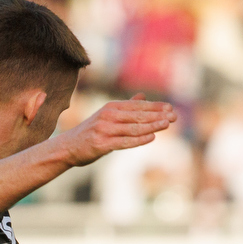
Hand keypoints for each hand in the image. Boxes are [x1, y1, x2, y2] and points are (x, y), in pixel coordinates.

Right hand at [55, 95, 176, 166]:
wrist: (67, 147)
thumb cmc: (90, 132)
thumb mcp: (107, 116)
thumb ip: (126, 107)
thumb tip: (142, 96)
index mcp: (111, 107)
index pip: (137, 106)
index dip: (155, 107)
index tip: (171, 108)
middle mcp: (107, 116)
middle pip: (137, 115)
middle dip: (157, 115)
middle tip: (175, 116)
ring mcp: (104, 130)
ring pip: (133, 128)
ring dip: (152, 126)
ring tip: (167, 124)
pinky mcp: (101, 144)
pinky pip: (124, 142)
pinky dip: (138, 139)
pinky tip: (151, 137)